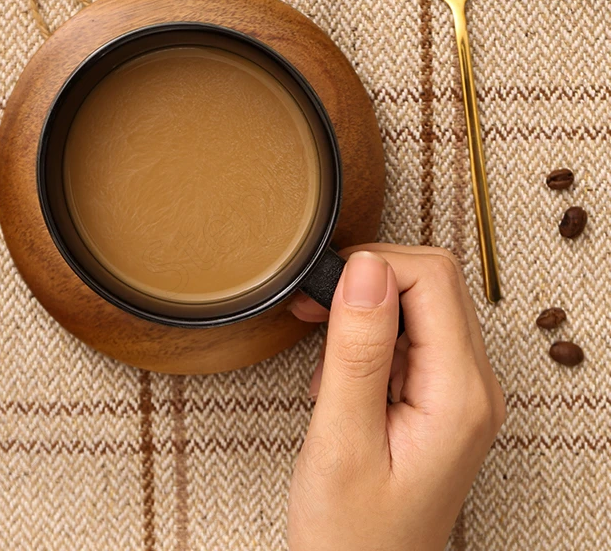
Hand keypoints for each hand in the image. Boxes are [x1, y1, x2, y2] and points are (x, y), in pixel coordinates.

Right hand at [287, 245, 504, 550]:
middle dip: (369, 283)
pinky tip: (341, 378)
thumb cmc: (351, 533)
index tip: (324, 294)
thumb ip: (357, 350)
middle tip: (318, 313)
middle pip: (433, 282)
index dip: (374, 267)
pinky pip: (410, 335)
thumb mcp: (342, 439)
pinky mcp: (440, 397)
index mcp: (460, 394)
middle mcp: (474, 386)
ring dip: (366, 314)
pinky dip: (369, 339)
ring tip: (327, 364)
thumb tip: (366, 268)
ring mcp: (460, 392)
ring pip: (420, 303)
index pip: (432, 278)